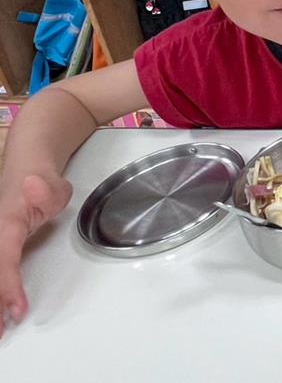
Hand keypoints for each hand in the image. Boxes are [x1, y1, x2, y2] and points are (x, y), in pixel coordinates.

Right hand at [0, 172, 71, 337]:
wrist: (27, 173)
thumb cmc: (40, 184)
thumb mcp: (51, 185)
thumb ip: (46, 191)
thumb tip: (35, 186)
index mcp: (6, 223)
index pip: (4, 259)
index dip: (8, 286)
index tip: (16, 310)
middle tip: (1, 332)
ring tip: (0, 331)